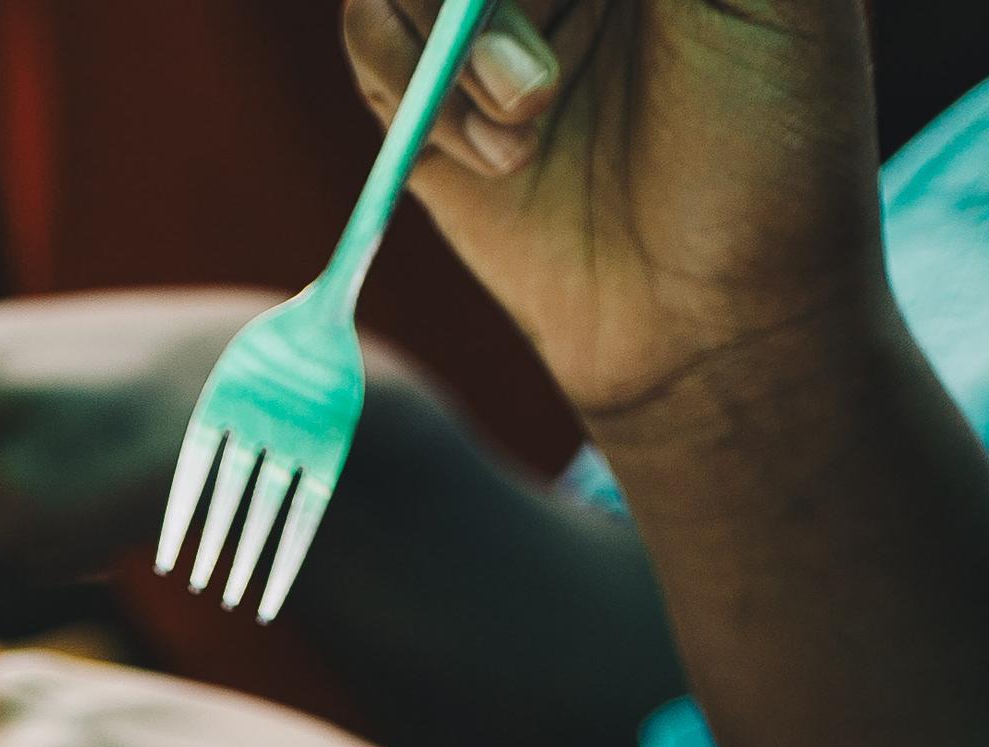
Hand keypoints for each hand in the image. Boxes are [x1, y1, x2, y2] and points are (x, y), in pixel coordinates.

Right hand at [342, 0, 890, 429]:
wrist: (711, 317)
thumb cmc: (772, 142)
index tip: (521, 14)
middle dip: (484, 2)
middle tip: (536, 81)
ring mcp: (494, 25)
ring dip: (450, 52)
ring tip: (528, 126)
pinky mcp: (433, 109)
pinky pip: (371, 47)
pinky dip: (411, 96)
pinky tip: (492, 157)